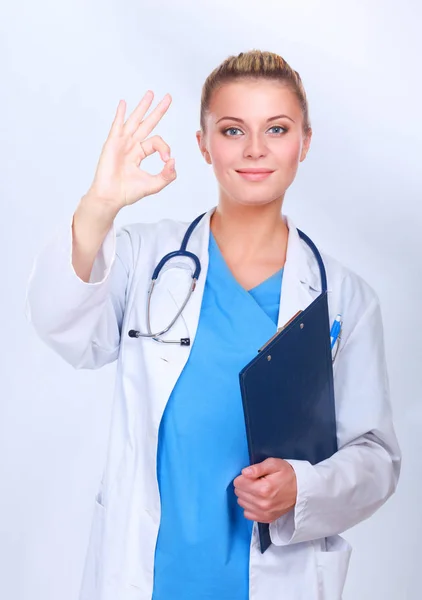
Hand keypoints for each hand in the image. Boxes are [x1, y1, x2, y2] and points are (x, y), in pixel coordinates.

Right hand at [86, 90, 175, 211]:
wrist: (111, 197)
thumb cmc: (128, 192)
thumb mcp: (154, 184)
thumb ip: (167, 175)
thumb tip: (173, 161)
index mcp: (140, 153)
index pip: (157, 142)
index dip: (165, 148)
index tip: (166, 160)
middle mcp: (131, 145)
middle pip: (147, 123)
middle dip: (158, 111)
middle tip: (168, 97)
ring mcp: (121, 143)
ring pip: (134, 121)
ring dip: (142, 107)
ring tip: (151, 94)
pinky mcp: (112, 144)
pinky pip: (117, 126)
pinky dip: (120, 114)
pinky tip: (123, 103)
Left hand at [233, 458, 296, 523]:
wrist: (301, 489)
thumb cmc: (287, 474)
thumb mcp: (274, 464)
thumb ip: (257, 468)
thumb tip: (244, 473)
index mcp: (263, 488)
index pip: (238, 483)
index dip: (243, 477)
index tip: (252, 475)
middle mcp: (262, 503)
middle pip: (239, 493)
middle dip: (244, 485)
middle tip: (256, 482)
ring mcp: (264, 513)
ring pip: (242, 503)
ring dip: (246, 495)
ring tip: (258, 490)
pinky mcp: (266, 519)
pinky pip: (247, 514)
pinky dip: (250, 506)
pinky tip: (257, 500)